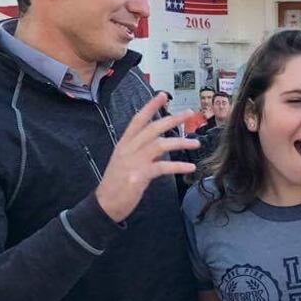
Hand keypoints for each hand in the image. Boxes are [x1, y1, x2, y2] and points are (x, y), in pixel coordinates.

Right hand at [95, 94, 200, 221]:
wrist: (105, 204)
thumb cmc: (117, 184)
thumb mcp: (126, 162)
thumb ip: (141, 151)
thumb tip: (161, 146)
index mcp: (124, 144)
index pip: (138, 120)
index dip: (150, 106)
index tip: (163, 95)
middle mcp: (128, 149)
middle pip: (152, 128)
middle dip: (172, 119)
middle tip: (189, 113)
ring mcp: (133, 161)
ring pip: (160, 145)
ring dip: (180, 142)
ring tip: (196, 143)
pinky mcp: (139, 176)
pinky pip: (162, 167)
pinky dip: (178, 166)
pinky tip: (190, 168)